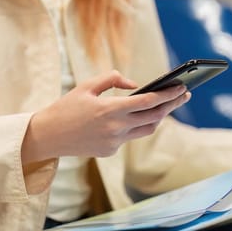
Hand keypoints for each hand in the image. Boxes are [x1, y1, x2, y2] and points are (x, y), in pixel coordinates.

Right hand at [22, 70, 190, 162]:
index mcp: (111, 109)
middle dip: (172, 105)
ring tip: (166, 105)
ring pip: (147, 130)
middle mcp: (116, 128)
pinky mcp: (110, 151)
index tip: (181, 88)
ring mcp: (114, 142)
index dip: (168, 94)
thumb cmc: (66, 107)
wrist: (47, 136)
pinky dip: (135, 126)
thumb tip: (135, 85)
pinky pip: (129, 137)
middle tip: (184, 96)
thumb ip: (112, 79)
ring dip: (158, 117)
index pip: (149, 101)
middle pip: (155, 117)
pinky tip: (139, 117)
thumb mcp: (87, 86)